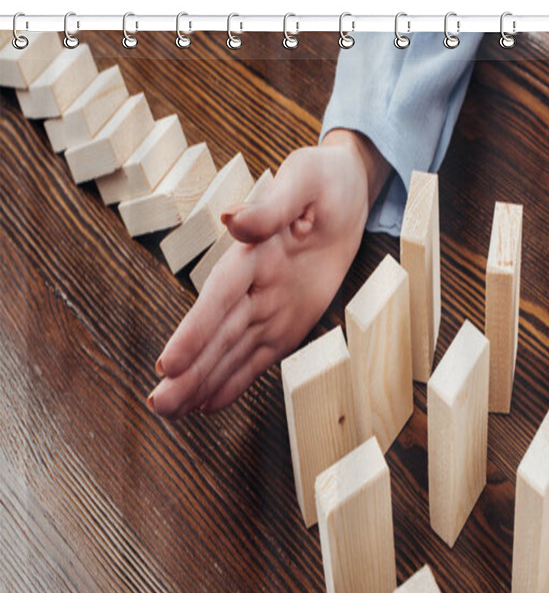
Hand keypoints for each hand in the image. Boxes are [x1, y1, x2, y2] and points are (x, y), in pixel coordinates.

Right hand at [147, 130, 390, 418]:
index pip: (219, 298)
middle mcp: (254, 286)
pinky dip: (236, 379)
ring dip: (203, 382)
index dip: (195, 332)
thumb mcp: (302, 180)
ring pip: (232, 351)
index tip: (170, 364)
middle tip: (158, 405)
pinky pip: (260, 356)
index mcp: (252, 254)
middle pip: (218, 334)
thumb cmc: (322, 181)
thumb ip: (270, 206)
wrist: (347, 193)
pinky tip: (209, 403)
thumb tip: (232, 221)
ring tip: (172, 412)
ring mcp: (269, 307)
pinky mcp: (288, 322)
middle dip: (190, 371)